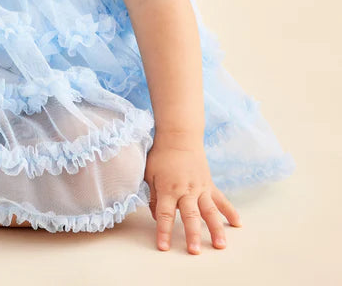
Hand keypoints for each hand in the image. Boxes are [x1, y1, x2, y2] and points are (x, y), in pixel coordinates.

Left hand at [144, 138, 241, 253]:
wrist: (179, 136)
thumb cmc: (161, 155)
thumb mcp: (150, 174)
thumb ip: (154, 197)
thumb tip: (157, 216)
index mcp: (168, 189)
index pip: (165, 214)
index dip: (163, 231)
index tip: (163, 247)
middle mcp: (186, 190)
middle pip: (190, 216)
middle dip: (192, 234)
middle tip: (195, 251)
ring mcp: (200, 188)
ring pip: (209, 211)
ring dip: (215, 229)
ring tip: (220, 245)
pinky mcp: (209, 185)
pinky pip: (221, 200)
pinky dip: (230, 211)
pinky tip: (238, 224)